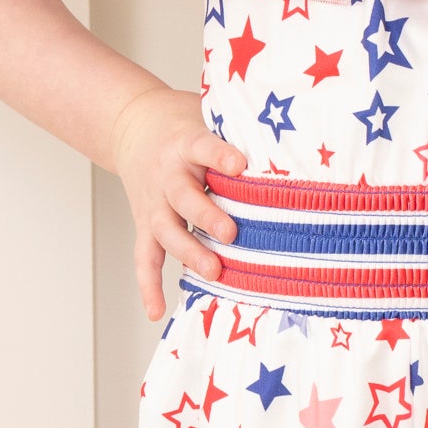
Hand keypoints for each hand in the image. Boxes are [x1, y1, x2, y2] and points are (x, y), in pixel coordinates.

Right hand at [107, 84, 247, 320]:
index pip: (203, 147)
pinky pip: (144, 257)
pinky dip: (148, 285)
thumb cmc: (184, 126)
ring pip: (166, 230)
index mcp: (186, 144)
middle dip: (206, 216)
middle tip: (231, 234)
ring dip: (188, 252)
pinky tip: (156, 310)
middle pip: (182, 197)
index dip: (220, 156)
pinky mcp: (146, 223)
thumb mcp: (208, 116)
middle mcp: (168, 175)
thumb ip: (241, 133)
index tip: (240, 165)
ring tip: (213, 272)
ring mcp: (154, 202)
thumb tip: (295, 144)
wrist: (133, 125)